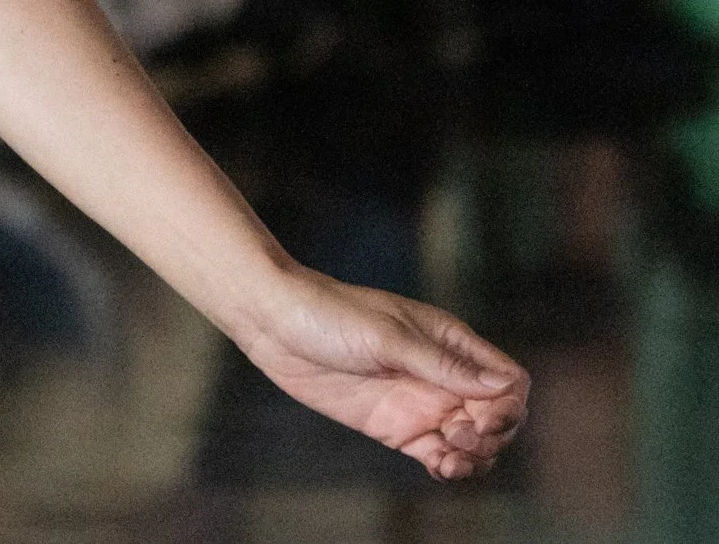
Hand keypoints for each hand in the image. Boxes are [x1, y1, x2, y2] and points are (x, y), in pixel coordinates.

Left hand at [241, 270, 526, 480]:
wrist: (274, 324)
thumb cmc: (329, 314)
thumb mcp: (387, 336)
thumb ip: (442, 364)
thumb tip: (502, 387)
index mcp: (450, 342)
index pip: (508, 381)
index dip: (508, 405)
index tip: (481, 417)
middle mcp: (441, 375)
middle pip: (497, 418)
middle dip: (492, 436)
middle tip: (458, 435)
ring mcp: (419, 402)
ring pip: (472, 442)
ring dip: (475, 458)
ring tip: (449, 460)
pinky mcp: (395, 426)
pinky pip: (438, 454)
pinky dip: (448, 466)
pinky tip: (440, 467)